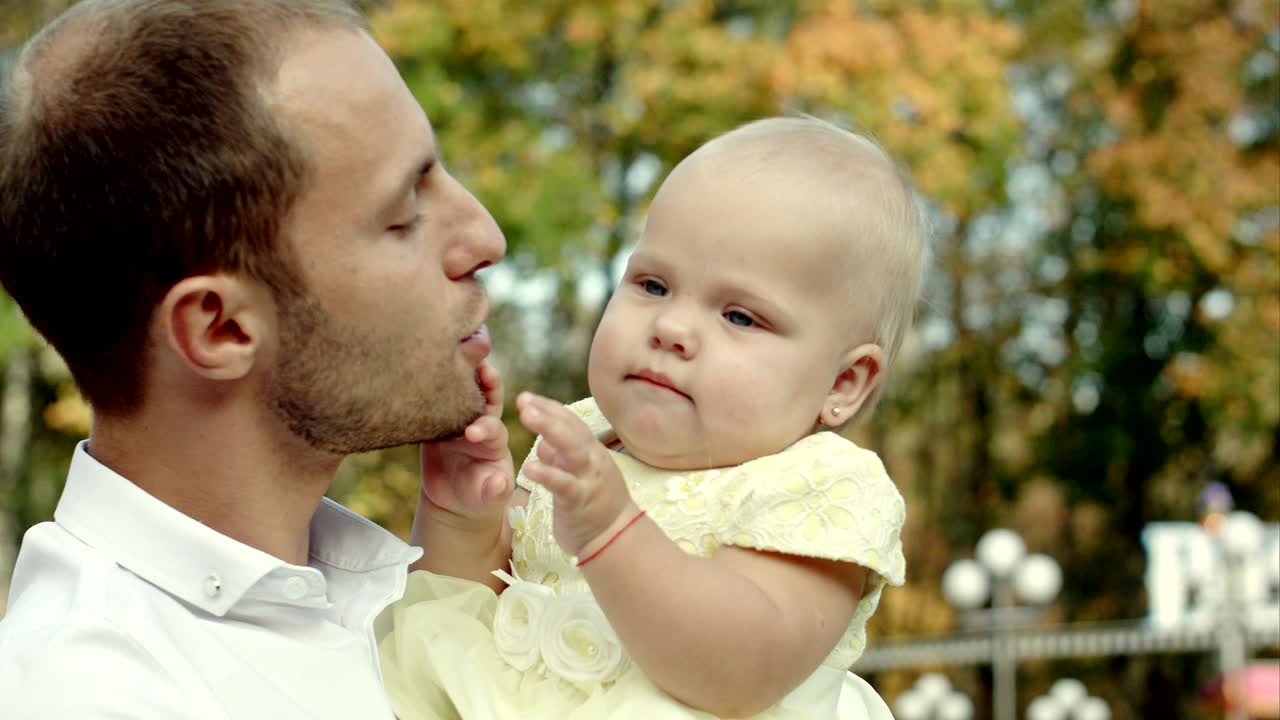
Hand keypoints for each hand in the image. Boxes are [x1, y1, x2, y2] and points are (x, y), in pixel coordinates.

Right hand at [419, 362, 514, 523]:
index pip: (494, 427)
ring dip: (459, 374)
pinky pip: (432, 400)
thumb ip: (494, 490)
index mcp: (495, 440)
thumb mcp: (490, 496)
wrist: (456, 498)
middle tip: (481, 371)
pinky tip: (418, 372)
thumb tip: (499, 484)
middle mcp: (480, 422)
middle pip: (485, 397)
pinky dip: (428, 387)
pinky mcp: (436, 420)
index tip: (473, 433)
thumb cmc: (480, 495)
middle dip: (483, 384)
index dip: (485, 427)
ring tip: (449, 358)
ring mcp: (458, 419)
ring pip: (460, 392)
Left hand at [516, 392, 636, 557]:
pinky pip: (564, 484)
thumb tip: (544, 442)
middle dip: (548, 412)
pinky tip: (529, 468)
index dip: (549, 407)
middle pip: (572, 429)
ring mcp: (588, 478)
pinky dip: (548, 474)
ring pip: (572, 448)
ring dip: (549, 430)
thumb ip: (562, 458)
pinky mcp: (580, 501)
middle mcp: (592, 459)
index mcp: (591, 451)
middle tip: (523, 400)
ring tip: (526, 417)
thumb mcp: (578, 475)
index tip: (527, 397)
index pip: (571, 422)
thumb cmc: (594, 505)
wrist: (615, 539)